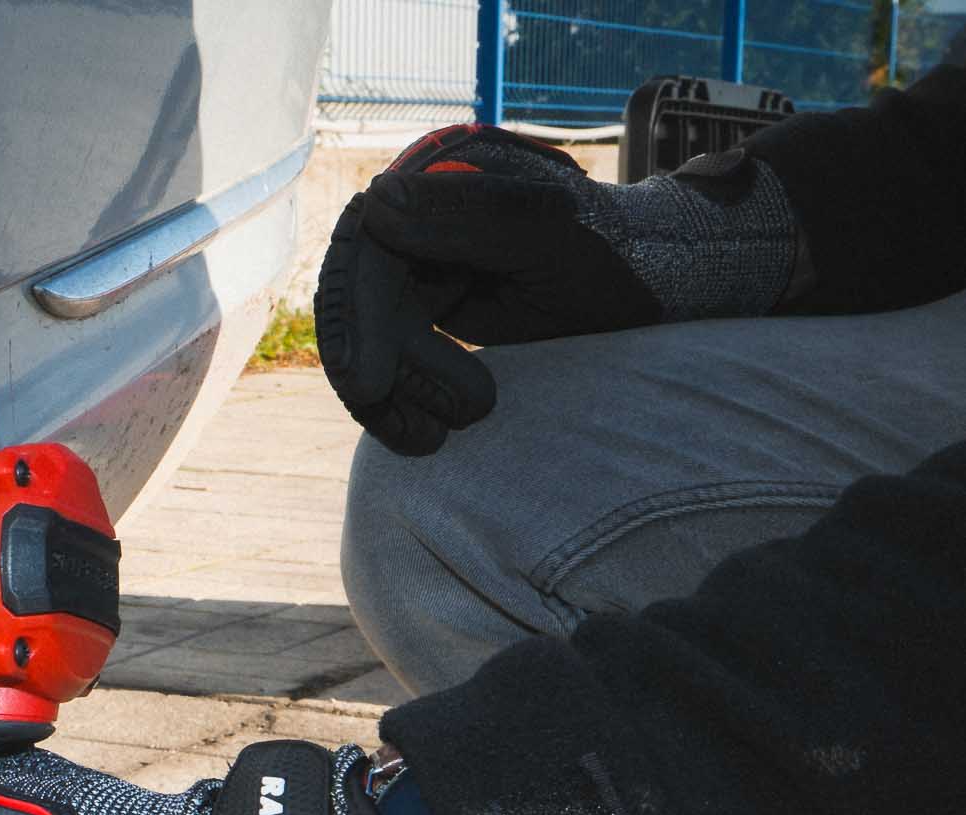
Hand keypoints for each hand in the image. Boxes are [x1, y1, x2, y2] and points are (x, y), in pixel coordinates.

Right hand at [317, 125, 798, 455]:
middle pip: (360, 300)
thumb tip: (374, 203)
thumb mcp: (552, 239)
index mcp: (443, 176)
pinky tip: (423, 436)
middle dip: (384, 369)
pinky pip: (386, 356)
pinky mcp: (424, 303)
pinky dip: (398, 402)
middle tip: (423, 432)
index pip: (370, 249)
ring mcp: (418, 260)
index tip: (369, 385)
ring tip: (434, 438)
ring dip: (392, 396)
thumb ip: (470, 216)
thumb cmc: (618, 260)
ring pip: (365, 336)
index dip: (359, 318)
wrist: (654, 289)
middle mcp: (417, 213)